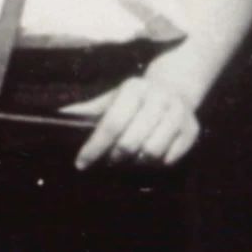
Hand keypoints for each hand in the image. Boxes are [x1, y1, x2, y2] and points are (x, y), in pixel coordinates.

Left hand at [61, 75, 200, 169]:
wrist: (176, 88)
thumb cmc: (135, 98)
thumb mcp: (112, 98)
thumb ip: (87, 109)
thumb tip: (58, 116)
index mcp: (134, 89)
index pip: (111, 124)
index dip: (94, 147)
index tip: (81, 163)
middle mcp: (158, 99)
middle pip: (131, 142)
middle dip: (115, 157)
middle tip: (110, 160)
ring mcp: (178, 114)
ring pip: (151, 153)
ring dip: (136, 162)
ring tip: (130, 158)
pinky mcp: (192, 131)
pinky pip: (169, 159)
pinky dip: (156, 164)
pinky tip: (149, 157)